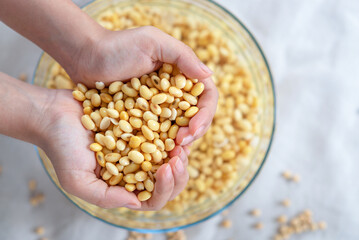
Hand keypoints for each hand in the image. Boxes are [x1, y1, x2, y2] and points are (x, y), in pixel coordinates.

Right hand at [40, 89, 189, 209]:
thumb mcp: (76, 180)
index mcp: (123, 187)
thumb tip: (136, 203)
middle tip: (178, 155)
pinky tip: (177, 127)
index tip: (166, 168)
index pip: (153, 199)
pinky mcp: (141, 128)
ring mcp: (140, 149)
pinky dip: (174, 134)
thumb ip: (104, 197)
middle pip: (168, 181)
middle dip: (178, 172)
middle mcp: (135, 170)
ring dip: (180, 154)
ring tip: (181, 142)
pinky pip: (164, 135)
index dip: (165, 188)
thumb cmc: (62, 148)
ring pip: (170, 159)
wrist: (55, 114)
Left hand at [67, 26, 217, 145]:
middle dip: (194, 132)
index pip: (206, 97)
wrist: (86, 57)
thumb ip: (182, 56)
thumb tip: (209, 75)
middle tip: (182, 144)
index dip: (205, 115)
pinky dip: (160, 146)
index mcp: (183, 75)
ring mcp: (159, 108)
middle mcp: (175, 94)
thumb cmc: (118, 46)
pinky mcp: (142, 119)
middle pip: (196, 117)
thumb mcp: (153, 42)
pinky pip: (156, 135)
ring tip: (171, 153)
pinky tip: (156, 155)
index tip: (193, 129)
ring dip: (179, 143)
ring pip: (179, 129)